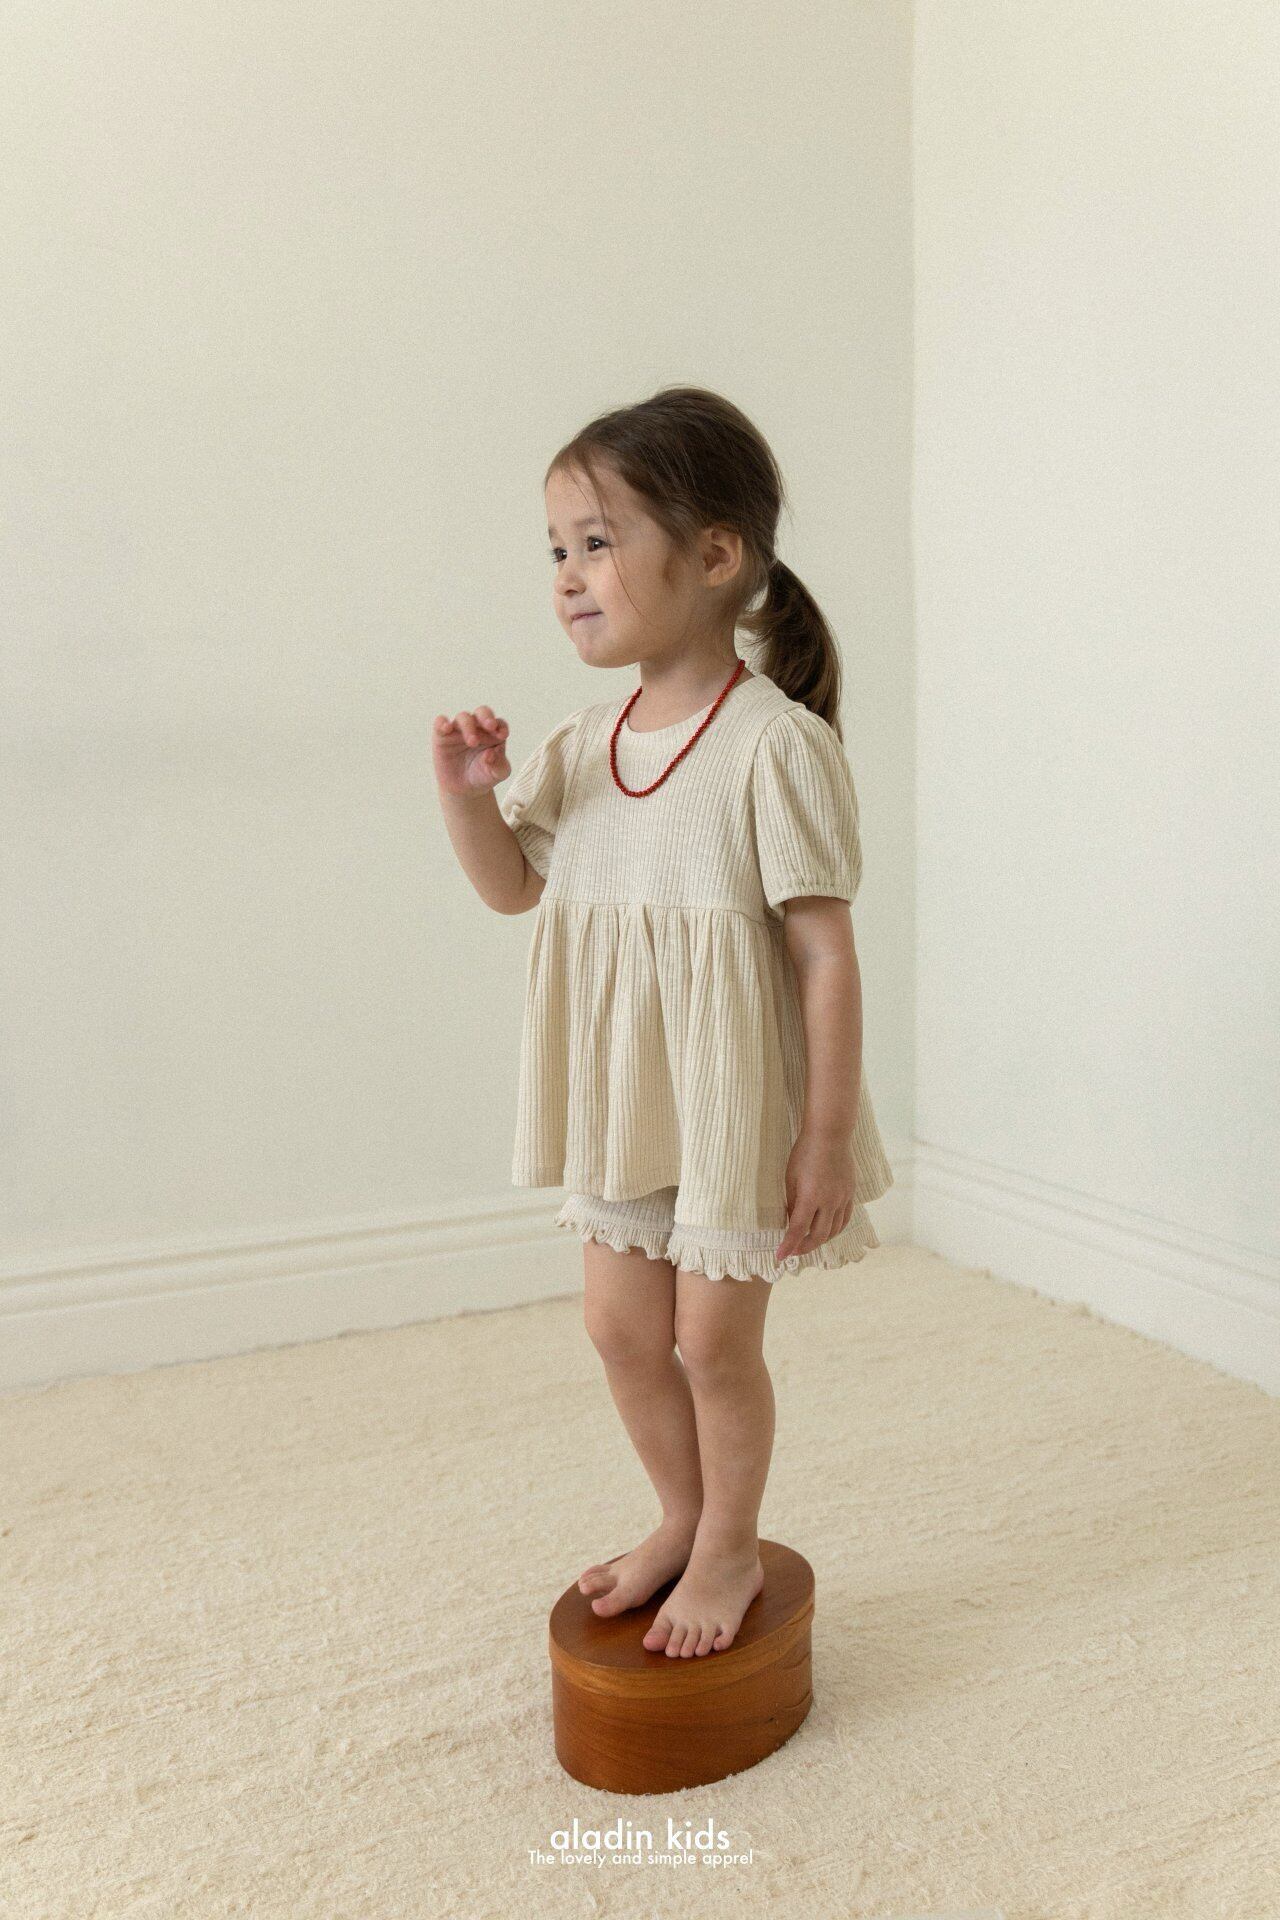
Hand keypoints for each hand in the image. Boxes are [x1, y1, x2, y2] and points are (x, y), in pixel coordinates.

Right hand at [433, 706, 510, 797]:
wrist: (464, 789)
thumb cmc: (483, 776)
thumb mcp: (496, 774)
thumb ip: (498, 765)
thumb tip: (490, 754)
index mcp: (494, 734)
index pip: (499, 724)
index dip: (501, 727)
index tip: (502, 735)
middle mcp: (477, 727)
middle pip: (482, 713)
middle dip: (486, 717)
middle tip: (490, 726)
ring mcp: (459, 730)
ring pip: (463, 717)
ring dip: (469, 726)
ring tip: (473, 742)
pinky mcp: (442, 736)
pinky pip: (440, 723)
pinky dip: (442, 723)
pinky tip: (446, 728)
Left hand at [775, 1131, 856, 1261]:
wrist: (830, 1135)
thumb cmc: (805, 1153)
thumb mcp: (790, 1177)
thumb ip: (792, 1202)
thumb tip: (792, 1221)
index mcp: (810, 1197)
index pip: (798, 1229)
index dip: (788, 1246)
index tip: (780, 1256)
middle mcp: (829, 1201)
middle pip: (818, 1236)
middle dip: (804, 1248)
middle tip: (792, 1252)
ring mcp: (842, 1199)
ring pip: (833, 1231)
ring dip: (820, 1241)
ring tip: (807, 1243)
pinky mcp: (850, 1194)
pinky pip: (845, 1219)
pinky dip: (835, 1230)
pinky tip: (826, 1231)